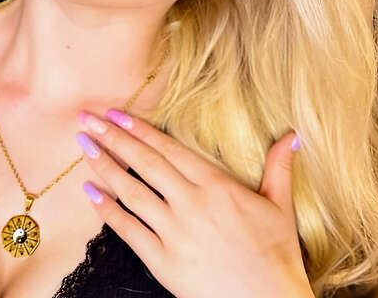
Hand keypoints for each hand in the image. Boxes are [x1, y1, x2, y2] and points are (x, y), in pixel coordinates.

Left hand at [75, 108, 312, 297]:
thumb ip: (279, 167)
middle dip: (113, 138)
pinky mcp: (164, 262)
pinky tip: (90, 192)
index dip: (140, 129)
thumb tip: (293, 136)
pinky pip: (129, 231)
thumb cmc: (276, 256)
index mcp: (216, 186)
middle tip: (88, 120)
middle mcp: (191, 203)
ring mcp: (175, 232)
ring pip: (132, 192)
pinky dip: (107, 210)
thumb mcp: (280, 207)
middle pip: (145, 163)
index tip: (117, 114)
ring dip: (105, 167)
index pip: (169, 149)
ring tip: (84, 147)